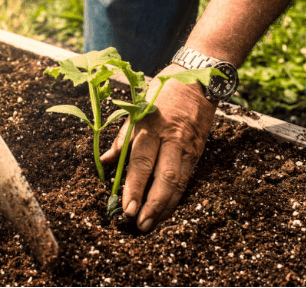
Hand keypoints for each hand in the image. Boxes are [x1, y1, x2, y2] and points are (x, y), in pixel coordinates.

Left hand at [101, 63, 216, 231]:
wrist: (201, 80)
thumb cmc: (162, 93)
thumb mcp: (137, 109)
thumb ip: (122, 139)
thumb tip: (104, 163)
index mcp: (151, 126)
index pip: (142, 162)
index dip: (134, 187)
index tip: (126, 208)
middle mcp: (172, 138)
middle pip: (164, 177)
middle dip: (152, 204)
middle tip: (140, 224)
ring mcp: (188, 146)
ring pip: (179, 182)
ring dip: (165, 206)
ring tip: (151, 223)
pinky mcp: (198, 151)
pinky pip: (187, 178)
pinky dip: (176, 196)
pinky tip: (166, 209)